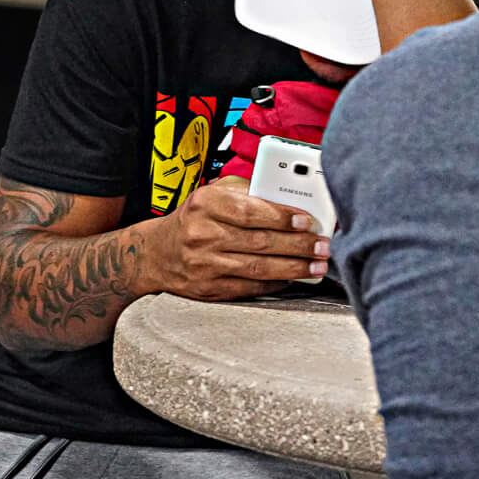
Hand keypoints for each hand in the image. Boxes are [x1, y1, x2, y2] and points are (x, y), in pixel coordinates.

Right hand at [140, 182, 329, 299]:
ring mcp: (205, 264)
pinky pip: (248, 287)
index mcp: (206, 204)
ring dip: (294, 268)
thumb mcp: (213, 194)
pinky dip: (274, 284)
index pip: (252, 211)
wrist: (156, 253)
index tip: (308, 221)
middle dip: (298, 246)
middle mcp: (203, 234)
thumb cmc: (195, 219)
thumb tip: (291, 196)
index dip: (283, 217)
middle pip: (260, 242)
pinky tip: (293, 279)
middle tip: (322, 247)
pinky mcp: (208, 288)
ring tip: (317, 267)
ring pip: (258, 268)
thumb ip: (248, 190)